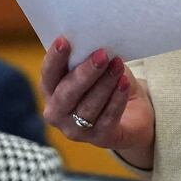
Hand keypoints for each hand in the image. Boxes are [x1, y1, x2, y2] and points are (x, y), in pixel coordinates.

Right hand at [39, 37, 154, 167]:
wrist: (132, 113)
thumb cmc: (105, 83)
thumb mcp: (94, 68)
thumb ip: (87, 57)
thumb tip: (94, 41)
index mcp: (50, 90)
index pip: (48, 75)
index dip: (54, 58)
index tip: (64, 40)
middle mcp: (57, 113)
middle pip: (67, 93)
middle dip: (85, 73)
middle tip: (101, 55)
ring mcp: (76, 130)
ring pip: (89, 106)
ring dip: (105, 83)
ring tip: (118, 65)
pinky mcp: (100, 139)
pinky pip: (108, 117)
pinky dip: (117, 99)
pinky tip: (124, 83)